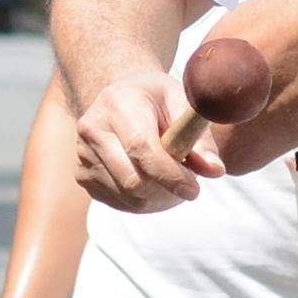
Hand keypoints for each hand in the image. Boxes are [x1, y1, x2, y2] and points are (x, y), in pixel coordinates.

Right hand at [67, 62, 225, 213]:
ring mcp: (82, 153)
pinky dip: (141, 199)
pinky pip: (117, 201)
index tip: (195, 189)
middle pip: (132, 179)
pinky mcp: (81, 174)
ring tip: (170, 177)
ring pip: (127, 196)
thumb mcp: (183, 104)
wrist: (120, 97)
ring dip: (156, 196)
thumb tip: (215, 171)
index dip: (169, 174)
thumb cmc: (157, 100)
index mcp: (117, 103)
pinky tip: (150, 179)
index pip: (141, 148)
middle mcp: (92, 128)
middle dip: (166, 189)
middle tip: (190, 186)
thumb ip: (200, 137)